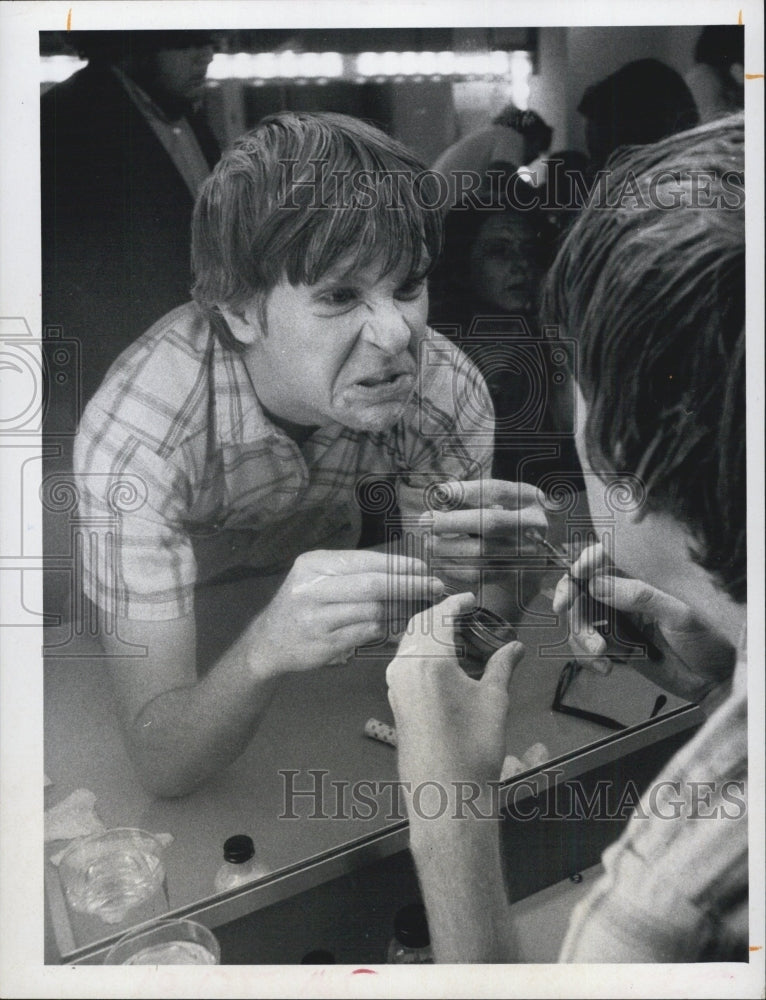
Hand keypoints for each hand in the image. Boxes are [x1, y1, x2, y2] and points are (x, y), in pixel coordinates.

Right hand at [249, 549, 442, 675]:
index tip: (423, 568)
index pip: (365, 562)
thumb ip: (353, 572)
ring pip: (373, 610)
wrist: (269, 640)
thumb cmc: (303, 603)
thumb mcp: (318, 577)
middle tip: (434, 587)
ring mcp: (317, 618)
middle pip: (372, 585)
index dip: (398, 565)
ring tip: (419, 607)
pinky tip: (397, 625)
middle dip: (408, 585)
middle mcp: (313, 589)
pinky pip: (366, 632)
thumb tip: (403, 570)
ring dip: (401, 609)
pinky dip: (386, 628)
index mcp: (314, 565)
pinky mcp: (325, 644)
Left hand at [386, 592, 525, 793]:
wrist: (446, 793)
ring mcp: (395, 684)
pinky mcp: (395, 699)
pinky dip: (421, 651)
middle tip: (465, 612)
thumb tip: (515, 647)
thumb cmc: (474, 747)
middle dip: (441, 614)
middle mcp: (405, 666)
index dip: (456, 602)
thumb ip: (502, 665)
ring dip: (430, 632)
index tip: (470, 598)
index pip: (440, 616)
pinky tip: (444, 660)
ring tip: (458, 635)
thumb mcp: (494, 699)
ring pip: (409, 642)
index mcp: (429, 660)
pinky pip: (404, 661)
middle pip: (420, 624)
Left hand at [416, 479, 547, 590]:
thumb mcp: (498, 502)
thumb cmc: (505, 520)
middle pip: (489, 522)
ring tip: (429, 542)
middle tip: (426, 520)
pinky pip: (479, 574)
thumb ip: (471, 497)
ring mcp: (528, 553)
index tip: (440, 493)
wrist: (531, 557)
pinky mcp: (515, 576)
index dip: (465, 491)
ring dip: (447, 548)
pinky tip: (441, 560)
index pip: (495, 491)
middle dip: (452, 521)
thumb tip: (440, 495)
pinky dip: (454, 567)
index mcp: (530, 498)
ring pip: (481, 552)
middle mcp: (534, 525)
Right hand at [552, 543, 734, 699]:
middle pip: (582, 590)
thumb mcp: (680, 614)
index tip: (576, 574)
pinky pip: (587, 647)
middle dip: (573, 605)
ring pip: (581, 621)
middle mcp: (625, 596)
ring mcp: (618, 621)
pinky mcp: (615, 645)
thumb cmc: (708, 640)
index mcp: (642, 579)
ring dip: (582, 638)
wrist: (714, 681)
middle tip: (568, 614)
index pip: (606, 558)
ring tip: (601, 655)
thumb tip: (597, 583)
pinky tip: (605, 668)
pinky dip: (588, 658)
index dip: (586, 561)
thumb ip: (640, 597)